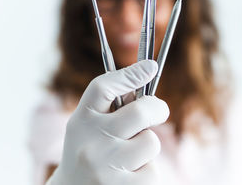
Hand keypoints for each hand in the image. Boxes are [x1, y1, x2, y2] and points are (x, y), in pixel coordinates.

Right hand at [48, 60, 169, 184]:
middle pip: (140, 112)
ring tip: (129, 155)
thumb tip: (146, 77)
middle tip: (158, 111)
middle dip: (157, 108)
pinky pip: (152, 171)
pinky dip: (146, 171)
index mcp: (82, 119)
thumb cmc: (88, 150)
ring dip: (147, 145)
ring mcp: (105, 166)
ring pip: (150, 142)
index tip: (150, 66)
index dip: (129, 75)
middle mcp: (91, 141)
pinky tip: (129, 175)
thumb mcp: (88, 125)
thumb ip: (112, 106)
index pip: (103, 88)